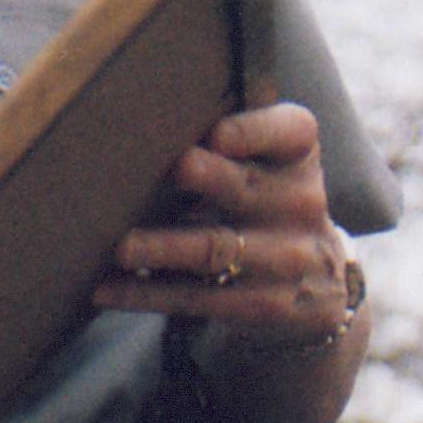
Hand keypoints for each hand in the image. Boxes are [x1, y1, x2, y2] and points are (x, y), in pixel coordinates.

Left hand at [90, 101, 365, 350]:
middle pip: (245, 189)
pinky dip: (145, 293)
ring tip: (122, 246)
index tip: (217, 133)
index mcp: (297, 157)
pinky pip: (195, 297)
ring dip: (165, 247)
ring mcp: (285, 260)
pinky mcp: (263, 305)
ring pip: (214, 249)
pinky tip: (105, 289)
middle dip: (212, 178)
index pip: (291, 133)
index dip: (254, 132)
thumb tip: (141, 117)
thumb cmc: (265, 199)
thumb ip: (226, 136)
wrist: (317, 284)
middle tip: (177, 167)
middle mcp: (299, 204)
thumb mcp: (269, 162)